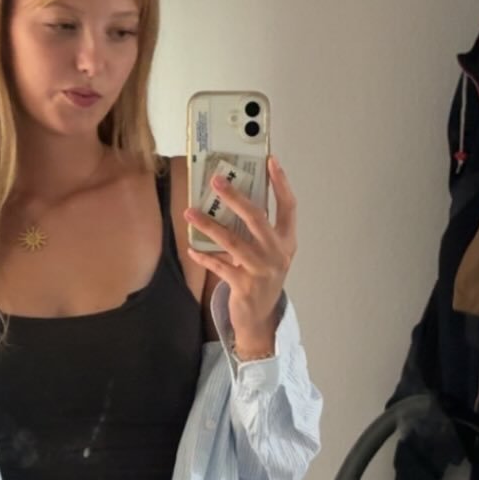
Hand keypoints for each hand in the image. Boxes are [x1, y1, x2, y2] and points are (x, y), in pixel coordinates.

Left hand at [184, 155, 297, 352]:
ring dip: (208, 225)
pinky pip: (218, 266)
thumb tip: (230, 200)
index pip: (288, 206)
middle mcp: (277, 254)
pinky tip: (191, 249)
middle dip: (235, 196)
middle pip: (256, 218)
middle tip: (216, 180)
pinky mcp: (244, 286)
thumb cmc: (261, 277)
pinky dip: (203, 257)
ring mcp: (261, 270)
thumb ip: (257, 231)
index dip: (281, 183)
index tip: (271, 161)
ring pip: (232, 241)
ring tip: (189, 212)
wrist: (261, 318)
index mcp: (287, 241)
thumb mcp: (267, 253)